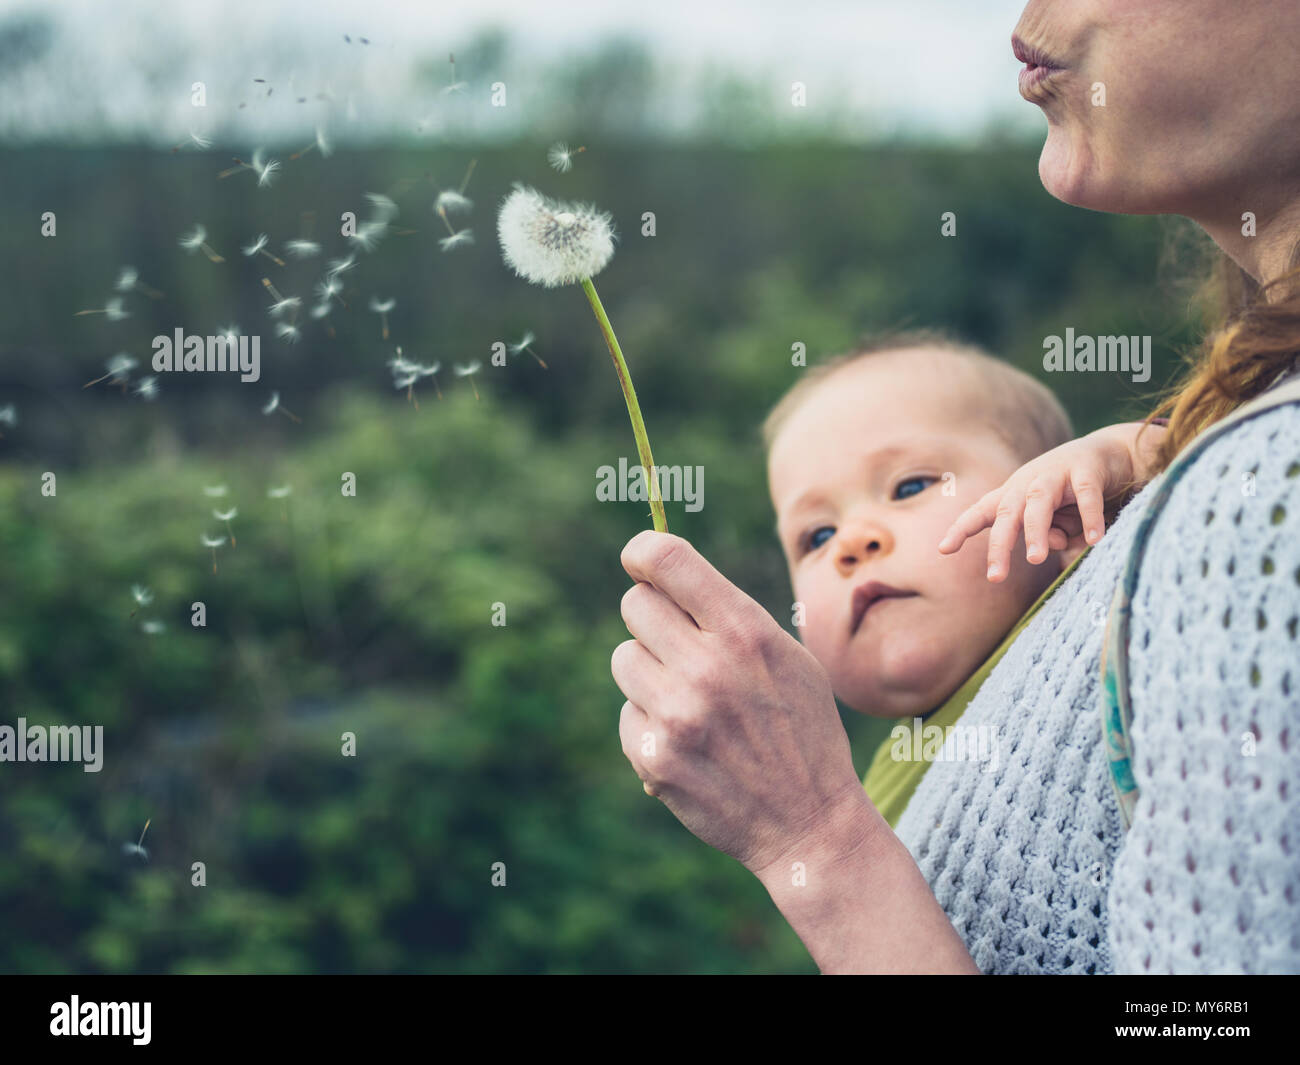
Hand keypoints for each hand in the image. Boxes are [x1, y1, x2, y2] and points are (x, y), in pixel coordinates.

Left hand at [612, 530, 871, 875]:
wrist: (810, 824)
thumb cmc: (801, 730)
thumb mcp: (789, 658)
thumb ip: (730, 616)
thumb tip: (660, 573)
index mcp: (746, 632)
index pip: (666, 560)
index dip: (643, 552)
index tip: (639, 560)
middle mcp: (707, 667)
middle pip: (635, 605)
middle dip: (654, 619)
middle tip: (681, 646)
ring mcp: (677, 715)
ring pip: (624, 659)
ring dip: (650, 674)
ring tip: (693, 701)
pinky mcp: (655, 757)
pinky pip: (627, 714)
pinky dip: (651, 725)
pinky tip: (691, 744)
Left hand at [936, 421, 1162, 580]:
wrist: (1109, 451)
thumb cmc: (1072, 494)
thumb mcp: (1056, 520)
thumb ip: (1049, 535)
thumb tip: (1046, 547)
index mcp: (1013, 495)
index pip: (981, 512)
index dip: (961, 529)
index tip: (943, 549)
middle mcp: (1028, 482)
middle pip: (1006, 513)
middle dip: (999, 546)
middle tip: (996, 577)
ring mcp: (1056, 473)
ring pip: (1038, 502)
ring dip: (1035, 530)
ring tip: (1035, 559)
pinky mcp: (1086, 469)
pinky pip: (1086, 494)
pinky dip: (1090, 516)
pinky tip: (1093, 540)